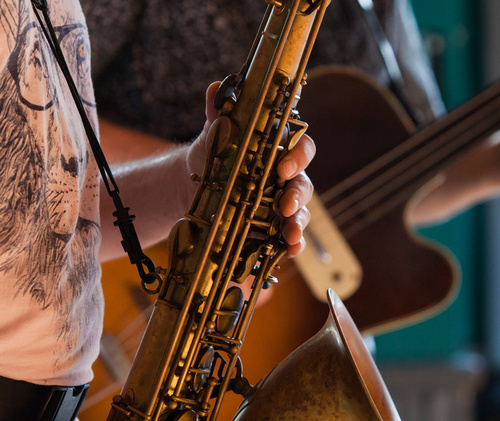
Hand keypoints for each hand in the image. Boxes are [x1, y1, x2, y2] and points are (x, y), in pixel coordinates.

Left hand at [187, 82, 314, 257]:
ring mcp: (281, 205)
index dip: (299, 157)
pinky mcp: (272, 229)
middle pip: (304, 185)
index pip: (301, 148)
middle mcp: (286, 178)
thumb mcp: (215, 135)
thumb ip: (219, 114)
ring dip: (298, 225)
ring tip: (291, 236)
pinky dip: (291, 245)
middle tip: (285, 206)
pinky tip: (288, 251)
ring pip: (300, 214)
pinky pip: (287, 237)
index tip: (284, 166)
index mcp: (279, 150)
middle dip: (298, 196)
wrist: (192, 186)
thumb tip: (215, 89)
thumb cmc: (213, 154)